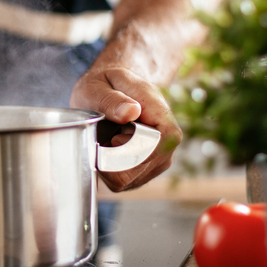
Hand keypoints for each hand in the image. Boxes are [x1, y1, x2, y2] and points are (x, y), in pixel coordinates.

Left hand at [70, 67, 182, 191]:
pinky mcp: (142, 174)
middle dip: (110, 157)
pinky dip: (106, 168)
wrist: (113, 90)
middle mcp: (166, 147)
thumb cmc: (107, 85)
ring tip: (107, 138)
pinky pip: (119, 182)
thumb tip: (131, 112)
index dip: (128, 148)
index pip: (156, 148)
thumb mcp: (101, 85)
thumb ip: (112, 99)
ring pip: (125, 180)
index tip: (113, 136)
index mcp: (164, 121)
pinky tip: (107, 149)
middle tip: (105, 134)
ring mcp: (156, 163)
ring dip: (106, 162)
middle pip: (135, 170)